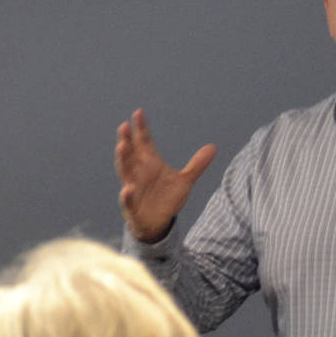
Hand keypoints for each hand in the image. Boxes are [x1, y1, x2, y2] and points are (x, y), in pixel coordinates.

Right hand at [115, 109, 216, 243]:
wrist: (157, 224)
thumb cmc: (166, 198)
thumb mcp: (185, 181)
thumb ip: (197, 165)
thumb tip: (213, 147)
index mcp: (150, 163)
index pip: (144, 142)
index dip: (141, 128)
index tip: (139, 112)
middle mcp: (138, 173)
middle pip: (130, 154)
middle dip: (127, 140)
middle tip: (124, 126)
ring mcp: (133, 188)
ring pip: (125, 172)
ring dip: (122, 160)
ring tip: (122, 146)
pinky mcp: (132, 207)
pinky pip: (127, 200)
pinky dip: (126, 195)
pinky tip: (127, 188)